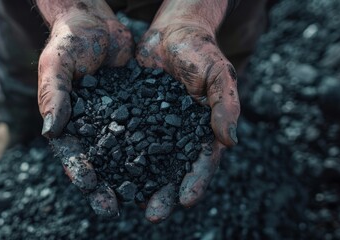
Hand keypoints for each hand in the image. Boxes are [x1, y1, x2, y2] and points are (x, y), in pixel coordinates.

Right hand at [36, 0, 133, 216]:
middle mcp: (91, 126)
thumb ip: (54, 96)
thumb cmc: (69, 41)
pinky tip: (165, 166)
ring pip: (123, 152)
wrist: (95, 22)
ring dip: (131, 175)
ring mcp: (114, 119)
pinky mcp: (135, 108)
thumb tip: (52, 132)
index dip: (78, 170)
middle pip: (98, 160)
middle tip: (113, 208)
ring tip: (142, 197)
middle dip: (105, 184)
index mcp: (68, 121)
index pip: (71, 151)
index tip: (89, 187)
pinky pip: (145, 131)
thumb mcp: (57, 65)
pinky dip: (152, 149)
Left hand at [137, 0, 239, 221]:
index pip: (202, 162)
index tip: (186, 201)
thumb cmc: (201, 52)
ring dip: (139, 183)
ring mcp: (156, 128)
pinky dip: (119, 156)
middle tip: (153, 214)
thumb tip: (231, 141)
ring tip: (128, 202)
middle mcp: (180, 135)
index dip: (195, 182)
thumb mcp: (218, 75)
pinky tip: (108, 171)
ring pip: (148, 161)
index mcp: (204, 130)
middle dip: (165, 193)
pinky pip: (126, 139)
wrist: (171, 33)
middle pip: (173, 170)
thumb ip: (224, 106)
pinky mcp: (135, 118)